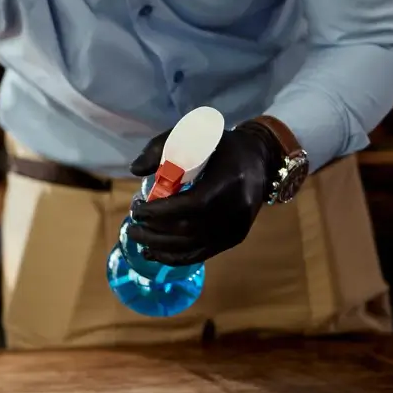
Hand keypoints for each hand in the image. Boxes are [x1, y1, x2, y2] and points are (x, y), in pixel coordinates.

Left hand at [125, 122, 282, 265]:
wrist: (260, 160)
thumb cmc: (221, 146)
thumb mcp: (194, 135)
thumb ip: (162, 147)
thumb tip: (135, 170)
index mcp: (229, 181)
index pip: (192, 204)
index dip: (161, 211)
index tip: (137, 208)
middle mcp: (236, 209)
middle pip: (189, 229)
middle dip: (154, 229)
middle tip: (131, 224)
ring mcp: (237, 227)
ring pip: (193, 246)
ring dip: (159, 246)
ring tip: (136, 237)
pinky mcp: (235, 238)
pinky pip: (202, 254)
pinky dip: (174, 257)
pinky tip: (153, 253)